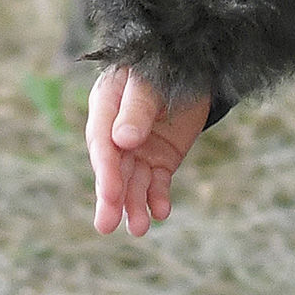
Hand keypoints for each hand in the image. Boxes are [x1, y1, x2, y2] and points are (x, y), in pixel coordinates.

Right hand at [87, 68, 209, 236]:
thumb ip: (137, 109)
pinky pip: (158, 183)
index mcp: (106, 108)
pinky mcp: (161, 159)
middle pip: (113, 169)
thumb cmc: (162, 66)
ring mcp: (139, 149)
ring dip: (135, 205)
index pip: (103, 143)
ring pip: (134, 182)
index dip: (106, 169)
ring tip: (141, 228)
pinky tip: (162, 213)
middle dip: (112, 197)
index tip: (111, 193)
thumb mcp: (150, 82)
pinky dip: (159, 198)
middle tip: (107, 225)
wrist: (192, 66)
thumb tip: (122, 141)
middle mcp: (117, 134)